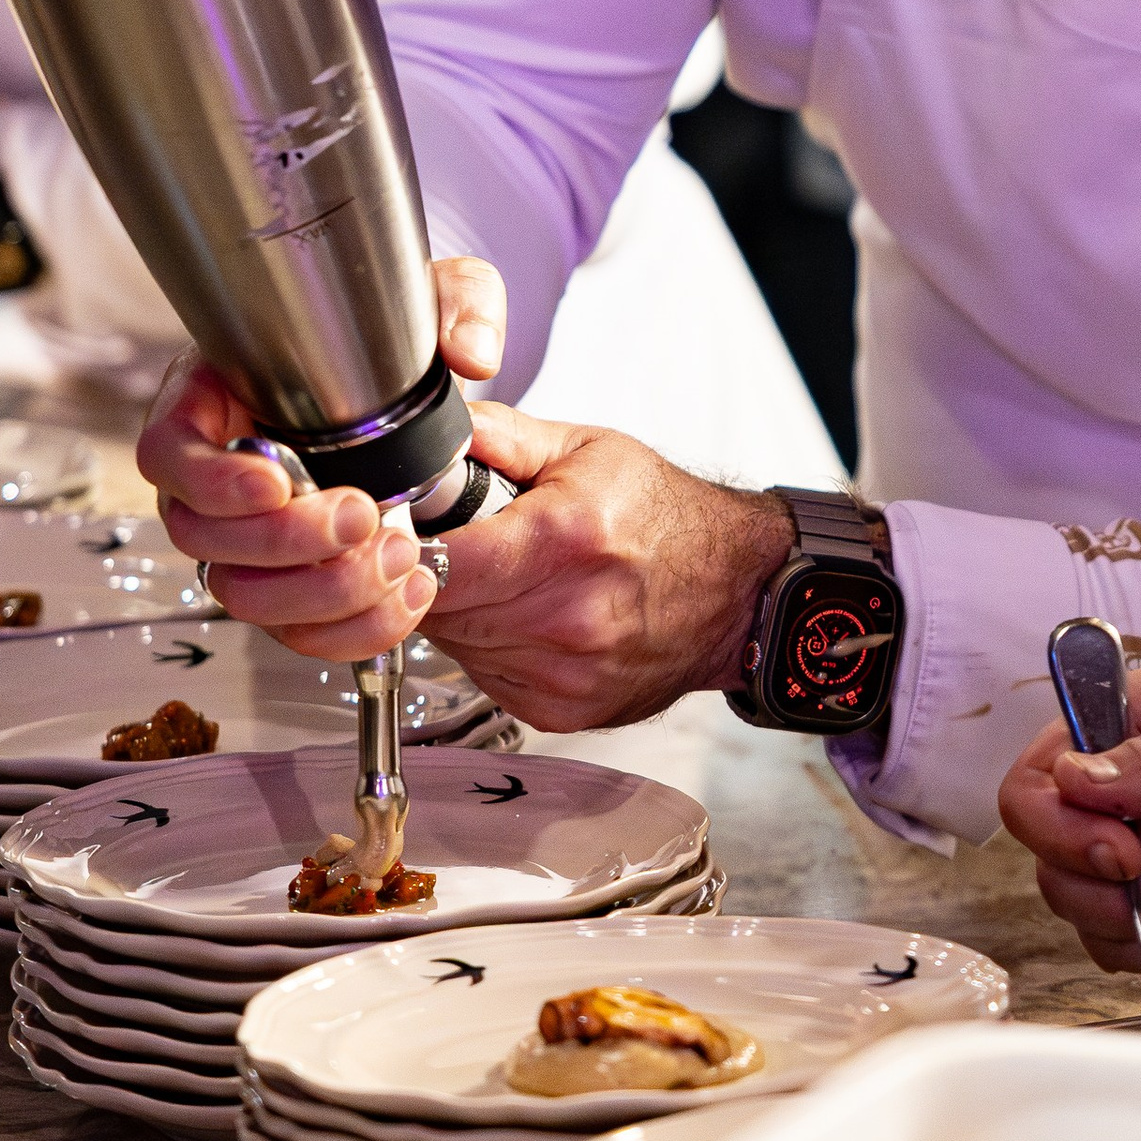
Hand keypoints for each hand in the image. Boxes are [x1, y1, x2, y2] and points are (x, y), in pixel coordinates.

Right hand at [140, 253, 507, 657]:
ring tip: (395, 554)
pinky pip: (297, 630)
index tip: (276, 481)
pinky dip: (352, 628)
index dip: (211, 478)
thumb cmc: (392, 336)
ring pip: (244, 593)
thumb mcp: (429, 297)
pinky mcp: (290, 583)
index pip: (169, 449)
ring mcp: (248, 536)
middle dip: (284, 540)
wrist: (413, 394)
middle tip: (361, 516)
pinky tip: (406, 594)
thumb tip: (471, 351)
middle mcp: (218, 474)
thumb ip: (459, 303)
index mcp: (216, 398)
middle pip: (201, 535)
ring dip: (321, 589)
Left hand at [362, 396, 792, 730]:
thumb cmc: (668, 517)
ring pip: (455, 648)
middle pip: (437, 610)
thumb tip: (433, 431)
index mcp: (566, 539)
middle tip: (460, 546)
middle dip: (428, 577)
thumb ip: (500, 437)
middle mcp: (567, 616)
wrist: (736, 590)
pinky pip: (486, 676)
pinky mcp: (563, 708)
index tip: (403, 532)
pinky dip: (489, 647)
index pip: (438, 562)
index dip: (405, 547)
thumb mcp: (586, 450)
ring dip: (459, 615)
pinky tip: (524, 617)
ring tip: (502, 579)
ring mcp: (565, 672)